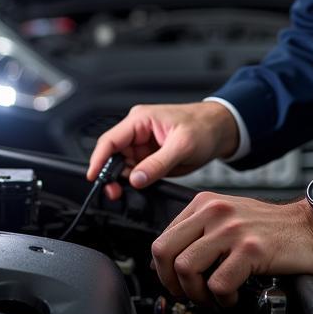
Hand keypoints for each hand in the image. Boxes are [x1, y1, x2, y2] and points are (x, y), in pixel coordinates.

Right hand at [86, 101, 239, 200]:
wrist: (220, 131)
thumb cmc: (203, 127)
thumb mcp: (182, 146)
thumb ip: (157, 164)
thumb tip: (135, 179)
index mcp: (140, 120)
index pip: (110, 140)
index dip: (98, 159)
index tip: (92, 178)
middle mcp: (138, 131)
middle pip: (112, 155)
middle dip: (110, 175)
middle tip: (115, 193)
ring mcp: (143, 145)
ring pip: (122, 166)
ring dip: (123, 180)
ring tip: (129, 192)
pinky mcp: (150, 157)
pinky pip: (135, 172)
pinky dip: (134, 182)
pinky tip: (140, 188)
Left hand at [150, 193, 312, 306]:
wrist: (312, 226)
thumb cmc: (272, 227)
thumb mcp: (228, 217)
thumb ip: (200, 231)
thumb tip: (170, 260)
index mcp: (205, 203)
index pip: (162, 238)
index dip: (164, 270)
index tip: (176, 283)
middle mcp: (214, 212)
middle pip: (165, 252)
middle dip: (171, 283)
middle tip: (189, 295)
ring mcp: (232, 230)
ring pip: (186, 269)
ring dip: (197, 294)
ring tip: (214, 297)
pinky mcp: (250, 249)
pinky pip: (218, 285)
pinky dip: (224, 300)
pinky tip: (235, 297)